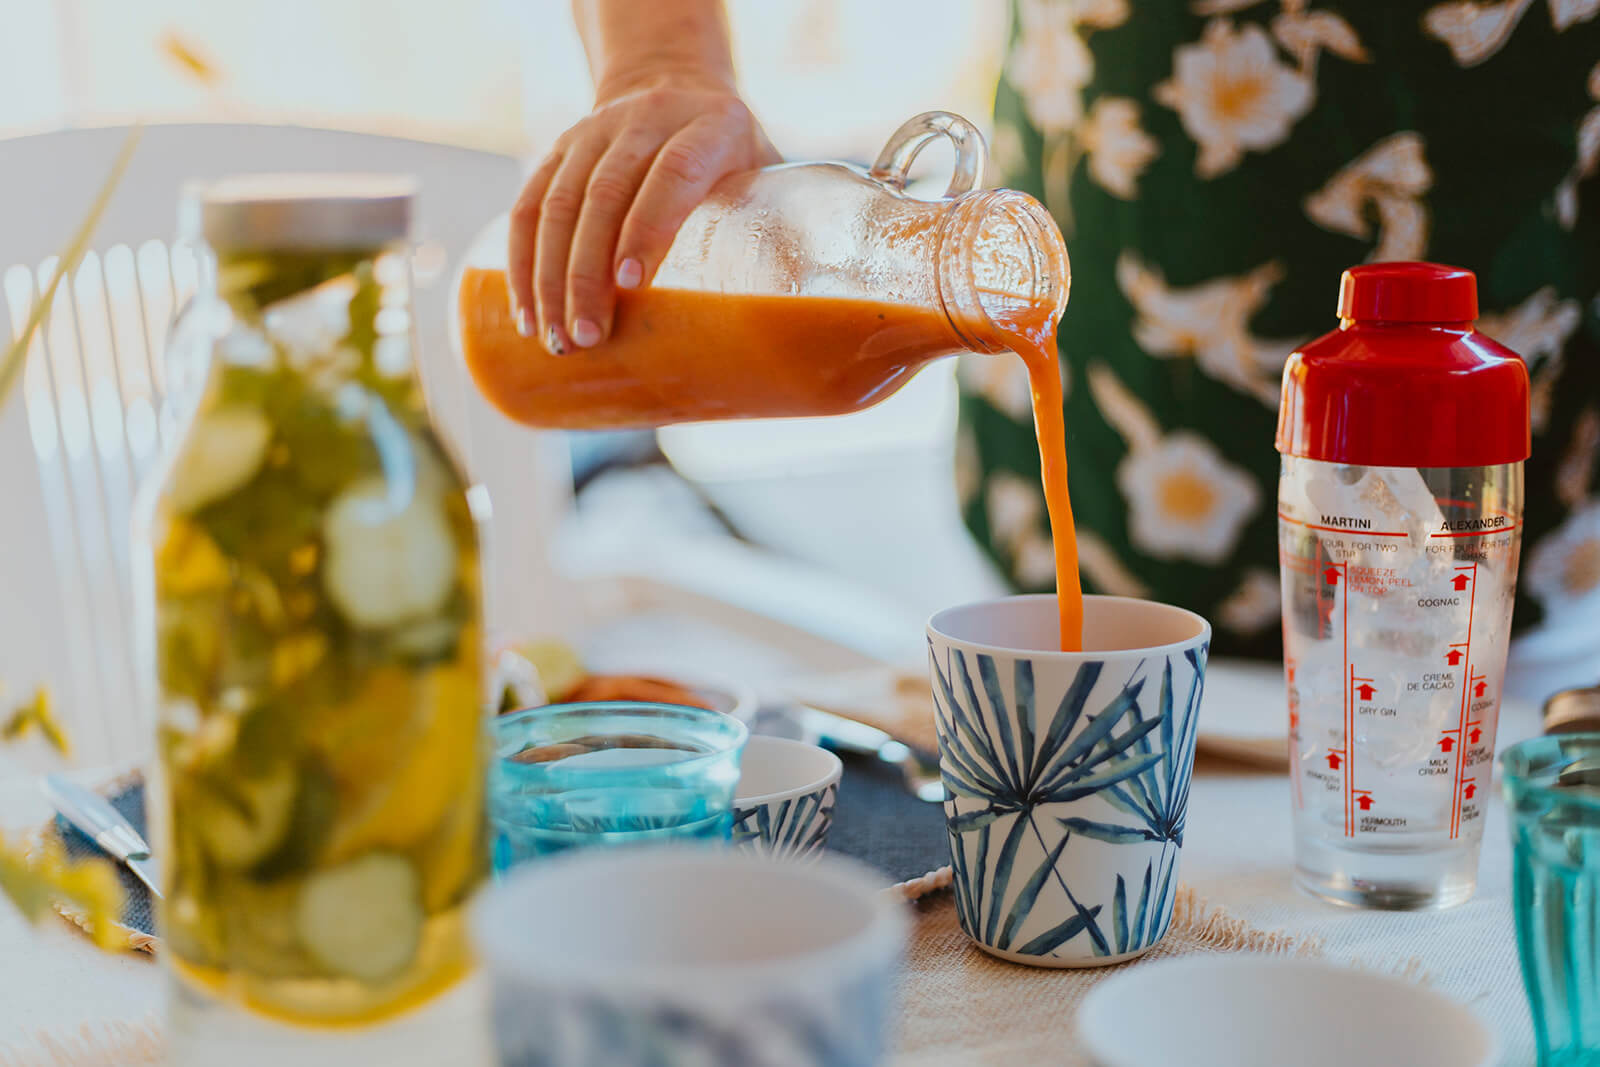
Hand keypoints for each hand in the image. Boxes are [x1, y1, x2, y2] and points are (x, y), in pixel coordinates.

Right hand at [507, 73, 777, 352]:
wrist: (674, 86)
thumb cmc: (734, 156)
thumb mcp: (766, 178)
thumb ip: (781, 234)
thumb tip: (790, 330)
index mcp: (711, 126)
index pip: (673, 172)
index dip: (649, 226)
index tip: (631, 285)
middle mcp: (647, 120)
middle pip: (606, 194)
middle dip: (589, 274)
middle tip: (589, 337)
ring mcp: (595, 132)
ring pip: (558, 203)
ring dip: (550, 277)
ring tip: (556, 339)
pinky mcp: (559, 151)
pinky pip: (528, 206)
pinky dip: (522, 262)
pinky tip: (526, 312)